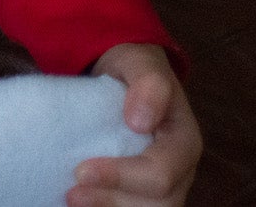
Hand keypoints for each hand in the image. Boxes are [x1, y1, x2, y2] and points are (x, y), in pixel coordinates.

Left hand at [67, 43, 199, 206]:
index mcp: (183, 142)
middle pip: (159, 203)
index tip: (82, 171)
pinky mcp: (143, 192)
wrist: (127, 77)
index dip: (123, 177)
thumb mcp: (141, 63)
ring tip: (72, 199)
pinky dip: (109, 206)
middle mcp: (180, 171)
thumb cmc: (134, 71)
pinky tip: (80, 202)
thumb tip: (139, 121)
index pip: (161, 173)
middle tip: (71, 193)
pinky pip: (133, 206)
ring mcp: (164, 186)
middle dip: (113, 202)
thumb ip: (149, 85)